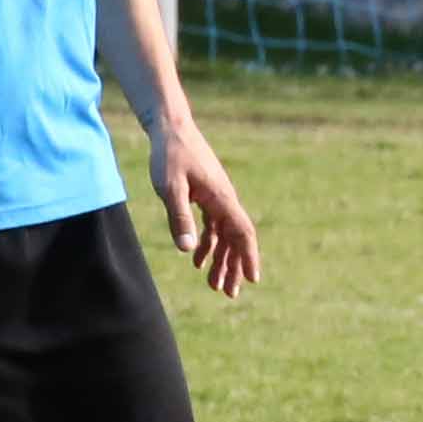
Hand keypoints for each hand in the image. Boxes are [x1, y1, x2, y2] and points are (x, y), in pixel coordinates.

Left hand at [150, 121, 264, 298]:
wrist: (171, 128)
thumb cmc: (170, 156)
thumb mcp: (170, 188)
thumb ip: (179, 218)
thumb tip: (187, 251)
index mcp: (222, 199)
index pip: (243, 233)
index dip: (249, 257)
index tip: (252, 280)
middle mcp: (225, 200)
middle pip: (236, 239)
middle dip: (234, 267)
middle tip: (229, 294)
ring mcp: (217, 198)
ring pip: (224, 235)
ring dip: (221, 259)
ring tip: (214, 285)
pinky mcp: (206, 196)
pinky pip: (213, 226)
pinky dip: (208, 244)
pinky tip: (197, 260)